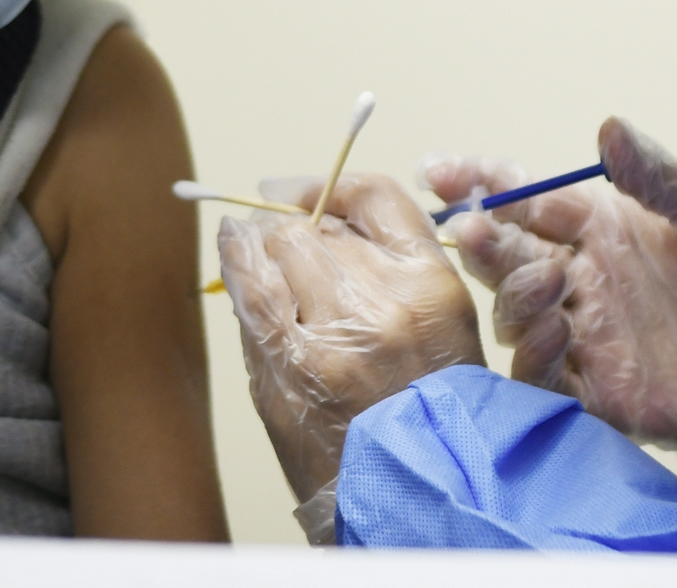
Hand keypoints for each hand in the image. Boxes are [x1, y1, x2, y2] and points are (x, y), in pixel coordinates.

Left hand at [216, 173, 484, 503]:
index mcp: (431, 284)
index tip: (303, 191)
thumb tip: (323, 223)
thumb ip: (395, 270)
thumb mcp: (444, 325)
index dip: (330, 186)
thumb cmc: (431, 411)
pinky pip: (251, 295)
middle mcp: (382, 301)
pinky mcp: (288, 369)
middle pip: (316, 225)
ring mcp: (331, 336)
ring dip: (258, 238)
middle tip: (275, 227)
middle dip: (290, 222)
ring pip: (277, 249)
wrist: (415, 489)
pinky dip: (236, 264)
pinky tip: (232, 251)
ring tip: (247, 236)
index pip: (377, 198)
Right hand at [424, 117, 676, 470]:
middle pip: (509, 253)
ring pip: (516, 312)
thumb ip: (660, 177)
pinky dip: (534, 355)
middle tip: (470, 224)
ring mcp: (592, 335)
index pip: (530, 198)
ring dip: (513, 291)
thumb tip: (607, 129)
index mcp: (609, 227)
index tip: (443, 170)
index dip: (483, 182)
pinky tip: (555, 331)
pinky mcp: (603, 392)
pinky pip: (544, 377)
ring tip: (547, 278)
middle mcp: (589, 279)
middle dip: (481, 236)